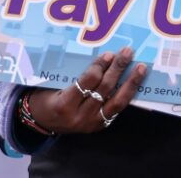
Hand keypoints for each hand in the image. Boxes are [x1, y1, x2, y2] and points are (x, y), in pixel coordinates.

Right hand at [27, 47, 146, 133]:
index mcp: (64, 105)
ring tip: (140, 68)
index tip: (109, 54)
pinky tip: (135, 83)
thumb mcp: (53, 85)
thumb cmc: (46, 98)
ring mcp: (91, 124)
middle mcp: (79, 117)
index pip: (87, 82)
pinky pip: (117, 109)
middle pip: (104, 89)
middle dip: (118, 69)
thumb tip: (102, 56)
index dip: (100, 67)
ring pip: (117, 102)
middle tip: (127, 53)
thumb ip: (75, 74)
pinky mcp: (99, 126)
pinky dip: (127, 95)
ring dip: (130, 83)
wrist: (41, 122)